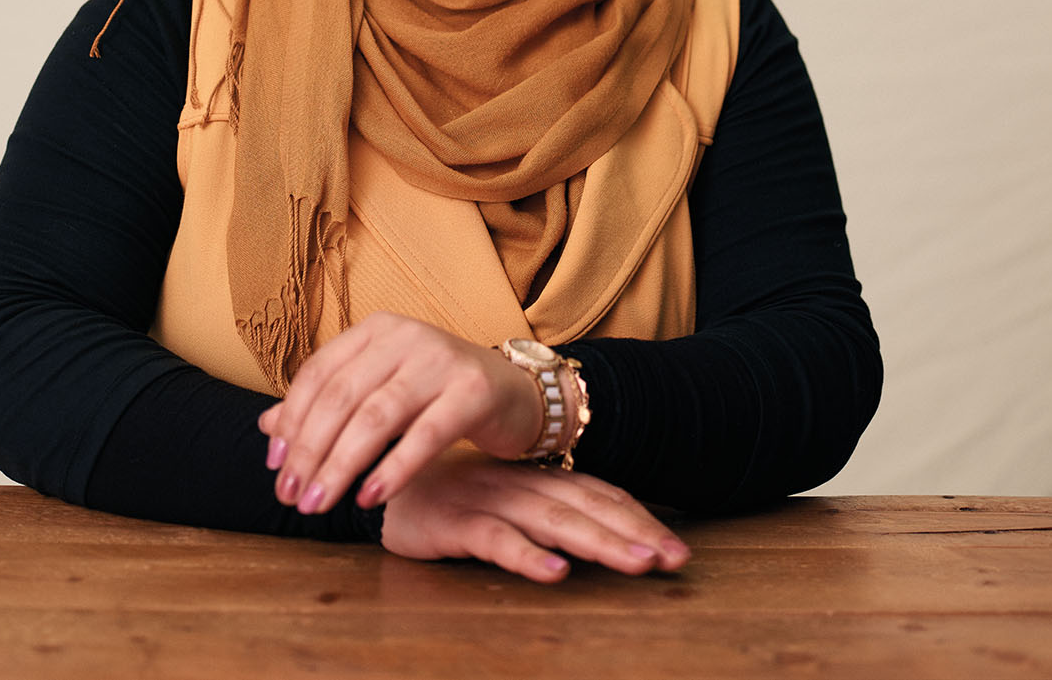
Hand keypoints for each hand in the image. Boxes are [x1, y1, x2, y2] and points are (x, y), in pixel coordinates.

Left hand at [258, 312, 548, 514]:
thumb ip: (330, 403)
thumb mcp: (381, 389)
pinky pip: (425, 434)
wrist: (515, 393)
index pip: (320, 372)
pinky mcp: (473, 390)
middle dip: (310, 450)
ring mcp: (442, 359)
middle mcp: (407, 335)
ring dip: (341, 465)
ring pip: (377, 416)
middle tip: (292, 496)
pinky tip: (370, 497)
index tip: (276, 466)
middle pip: (342, 396)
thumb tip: (268, 428)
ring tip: (319, 503)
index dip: (292, 420)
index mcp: (378, 329)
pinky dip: (393, 469)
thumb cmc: (438, 393)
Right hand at [381, 448, 690, 582]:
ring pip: (551, 520)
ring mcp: (485, 500)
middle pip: (585, 507)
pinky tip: (554, 572)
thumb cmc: (443, 497)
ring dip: (598, 543)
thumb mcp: (499, 503)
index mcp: (532, 478)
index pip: (597, 495)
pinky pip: (494, 538)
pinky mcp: (451, 521)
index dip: (638, 519)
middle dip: (634, 533)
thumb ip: (541, 514)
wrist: (374, 483)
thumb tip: (600, 539)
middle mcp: (516, 483)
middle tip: (676, 560)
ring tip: (637, 565)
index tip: (677, 550)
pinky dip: (526, 555)